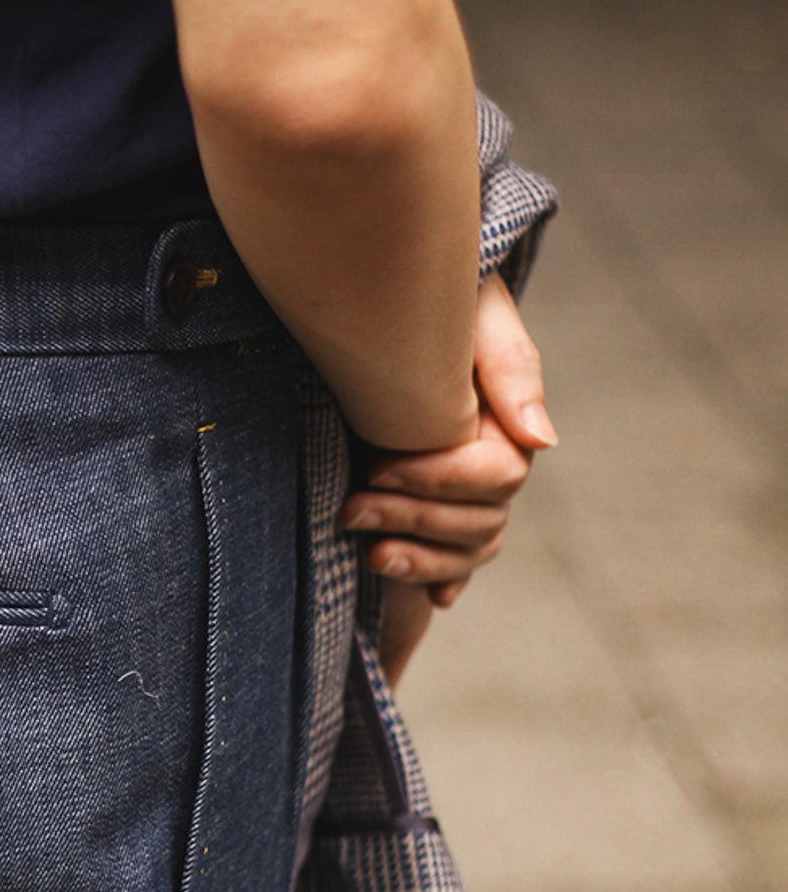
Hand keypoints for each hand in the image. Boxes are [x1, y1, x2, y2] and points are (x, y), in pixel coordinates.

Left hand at [342, 272, 555, 685]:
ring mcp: (467, 491)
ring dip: (421, 559)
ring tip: (367, 551)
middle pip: (480, 520)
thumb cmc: (434, 296)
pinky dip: (440, 578)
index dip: (438, 479)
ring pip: (470, 549)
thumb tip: (542, 442)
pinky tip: (431, 595)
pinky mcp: (434, 508)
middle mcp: (494, 461)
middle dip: (414, 519)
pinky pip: (456, 562)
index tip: (380, 464)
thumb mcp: (472, 313)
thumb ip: (509, 368)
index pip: (496, 474)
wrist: (381, 296)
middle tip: (350, 507)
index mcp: (507, 420)